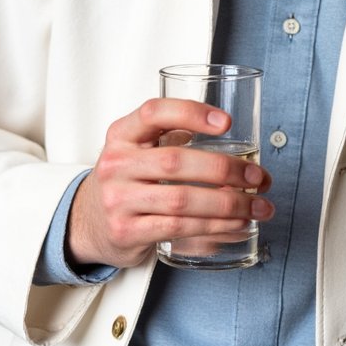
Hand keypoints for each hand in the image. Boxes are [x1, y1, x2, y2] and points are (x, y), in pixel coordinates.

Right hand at [66, 98, 273, 268]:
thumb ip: (174, 135)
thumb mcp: (139, 147)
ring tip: (258, 206)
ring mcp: (118, 200)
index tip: (226, 123)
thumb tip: (233, 141)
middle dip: (225, 169)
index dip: (191, 113)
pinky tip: (237, 225)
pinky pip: (179, 229)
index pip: (154, 113)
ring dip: (229, 205)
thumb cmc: (128, 178)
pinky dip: (214, 227)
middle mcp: (116, 164)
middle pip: (176, 162)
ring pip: (182, 201)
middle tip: (257, 176)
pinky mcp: (127, 232)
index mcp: (122, 134)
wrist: (88, 221)